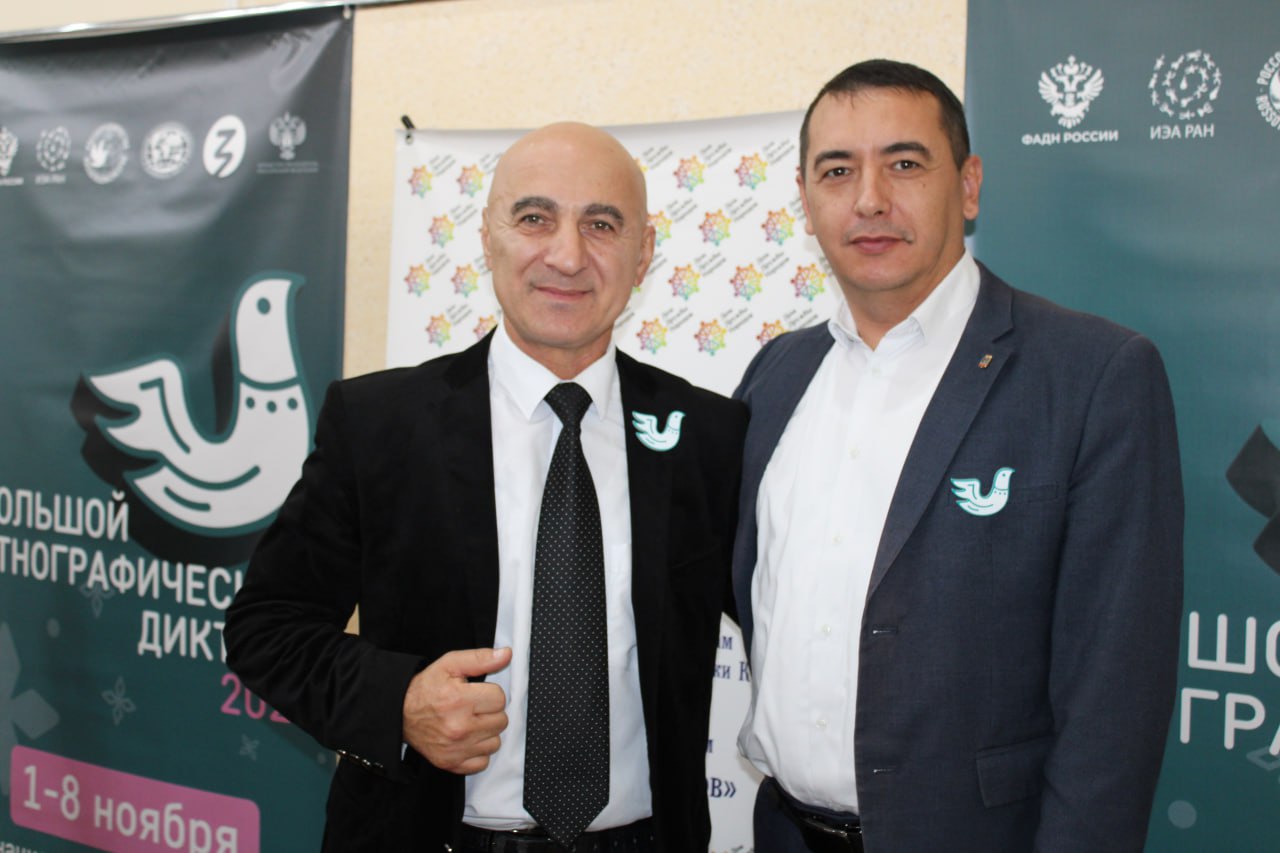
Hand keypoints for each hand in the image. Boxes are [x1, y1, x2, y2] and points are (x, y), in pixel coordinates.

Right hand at [402, 647, 511, 773]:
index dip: (489, 693)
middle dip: (489, 712)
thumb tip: (506, 654)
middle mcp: (459, 728)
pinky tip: (467, 739)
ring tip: (470, 722)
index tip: (476, 693)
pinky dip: (478, 752)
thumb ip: (481, 658)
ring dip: (486, 732)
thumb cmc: (426, 688)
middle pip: (501, 721)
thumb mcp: (450, 665)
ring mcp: (456, 749)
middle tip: (472, 707)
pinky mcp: (452, 763)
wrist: (399, 713)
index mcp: (459, 700)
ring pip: (495, 742)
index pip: (500, 698)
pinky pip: (483, 762)